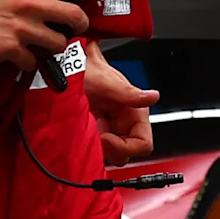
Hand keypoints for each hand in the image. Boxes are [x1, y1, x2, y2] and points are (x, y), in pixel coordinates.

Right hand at [0, 0, 102, 69]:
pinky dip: (28, 61)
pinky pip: (33, 61)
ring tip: (41, 44)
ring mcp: (21, 27)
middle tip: (74, 28)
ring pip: (58, 43)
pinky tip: (18, 54)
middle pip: (75, 16)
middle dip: (79, 25)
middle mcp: (29, 2)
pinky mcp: (10, 49)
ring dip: (53, 46)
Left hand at [80, 41, 157, 163]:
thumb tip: (153, 97)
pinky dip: (90, 144)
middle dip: (110, 149)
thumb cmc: (85, 68)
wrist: (67, 65)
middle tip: (94, 133)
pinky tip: (83, 128)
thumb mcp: (104, 81)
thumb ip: (129, 93)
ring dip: (99, 147)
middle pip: (126, 153)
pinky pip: (99, 148)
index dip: (124, 147)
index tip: (105, 137)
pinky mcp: (98, 130)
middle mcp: (126, 121)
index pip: (143, 145)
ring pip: (112, 154)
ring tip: (88, 127)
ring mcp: (111, 127)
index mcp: (135, 111)